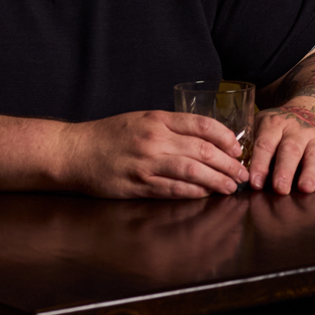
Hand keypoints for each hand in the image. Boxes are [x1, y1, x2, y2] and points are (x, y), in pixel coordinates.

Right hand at [58, 111, 247, 198]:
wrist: (72, 151)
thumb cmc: (107, 136)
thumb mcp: (140, 119)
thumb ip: (170, 127)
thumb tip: (206, 140)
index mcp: (156, 119)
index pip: (201, 125)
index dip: (225, 137)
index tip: (237, 148)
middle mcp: (153, 139)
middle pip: (202, 150)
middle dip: (227, 164)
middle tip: (243, 173)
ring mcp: (145, 163)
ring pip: (191, 171)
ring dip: (216, 181)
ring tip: (231, 187)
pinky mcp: (137, 185)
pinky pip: (172, 189)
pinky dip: (193, 192)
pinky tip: (206, 194)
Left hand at [247, 105, 314, 194]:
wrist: (308, 110)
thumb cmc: (277, 127)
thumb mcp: (261, 126)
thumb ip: (250, 146)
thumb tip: (236, 174)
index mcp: (274, 124)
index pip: (265, 144)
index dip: (260, 164)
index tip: (255, 182)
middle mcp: (297, 130)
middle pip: (290, 150)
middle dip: (285, 170)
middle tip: (280, 189)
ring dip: (310, 172)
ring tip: (305, 188)